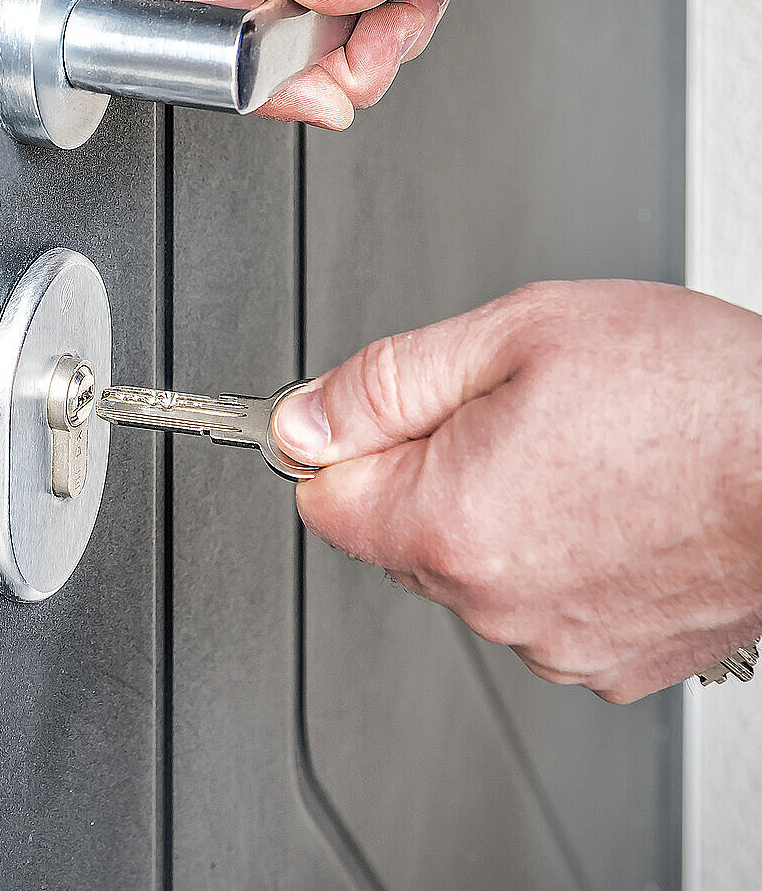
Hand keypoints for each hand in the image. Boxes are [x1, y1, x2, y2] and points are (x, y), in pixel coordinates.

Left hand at [271, 280, 761, 701]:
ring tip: (581, 455)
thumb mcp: (516, 335)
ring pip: (472, 566)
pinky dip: (558, 555)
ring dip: (498, 509)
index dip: (343, 440)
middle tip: (512, 412)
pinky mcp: (612, 661)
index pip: (320, 496)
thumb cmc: (695, 394)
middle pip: (397, 530)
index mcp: (448, 521)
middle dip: (429, 466)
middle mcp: (493, 601)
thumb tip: (302, 418)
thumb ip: (386, 382)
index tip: (374, 413)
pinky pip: (540, 600)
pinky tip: (614, 505)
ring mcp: (556, 641)